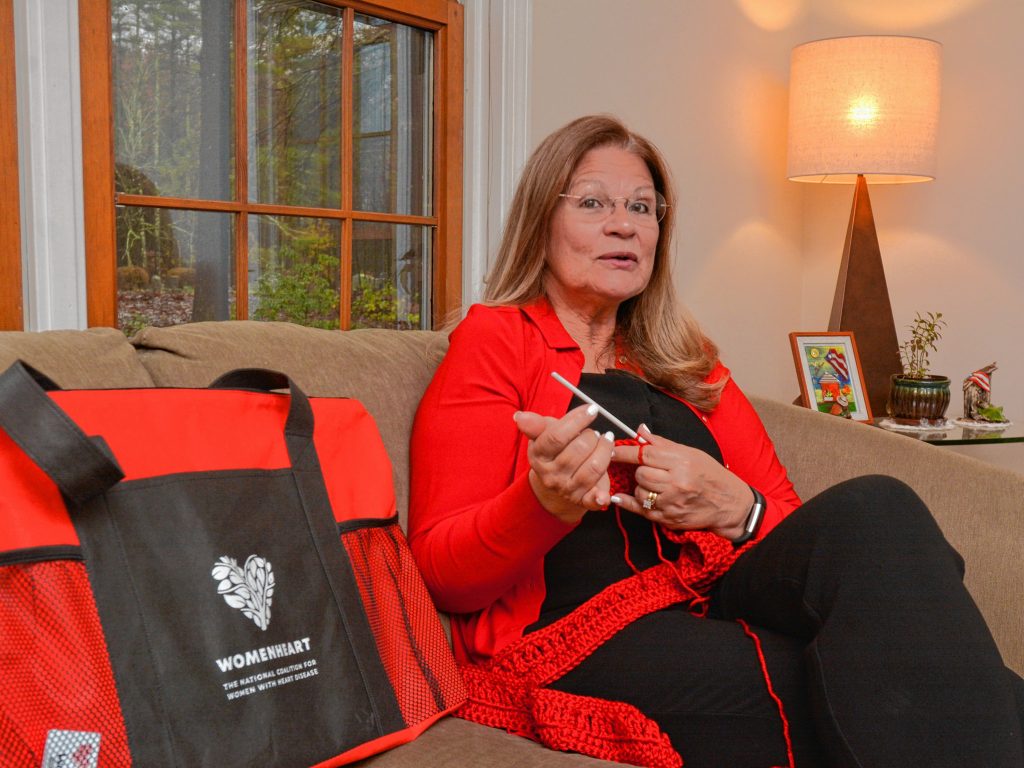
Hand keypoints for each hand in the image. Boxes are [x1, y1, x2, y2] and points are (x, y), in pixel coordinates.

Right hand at [514, 404, 614, 523]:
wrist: (554, 486)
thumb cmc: (554, 452)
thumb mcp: (543, 436)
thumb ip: (535, 424)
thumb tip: (519, 416)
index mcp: (539, 456)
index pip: (557, 436)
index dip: (577, 420)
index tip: (591, 410)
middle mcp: (551, 475)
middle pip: (579, 449)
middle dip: (591, 436)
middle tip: (594, 433)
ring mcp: (567, 489)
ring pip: (593, 468)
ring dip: (605, 450)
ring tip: (606, 442)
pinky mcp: (583, 500)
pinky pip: (593, 500)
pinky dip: (600, 498)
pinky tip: (604, 496)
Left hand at [611, 424, 752, 539]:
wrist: (729, 504)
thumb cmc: (711, 475)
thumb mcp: (691, 453)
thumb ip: (662, 444)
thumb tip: (640, 431)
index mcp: (682, 462)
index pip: (645, 454)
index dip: (625, 452)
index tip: (612, 450)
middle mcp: (677, 483)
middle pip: (641, 474)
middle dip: (640, 471)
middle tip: (648, 470)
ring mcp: (672, 503)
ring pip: (640, 492)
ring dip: (641, 488)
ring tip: (654, 485)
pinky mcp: (669, 519)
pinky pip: (641, 510)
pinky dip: (631, 503)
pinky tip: (622, 497)